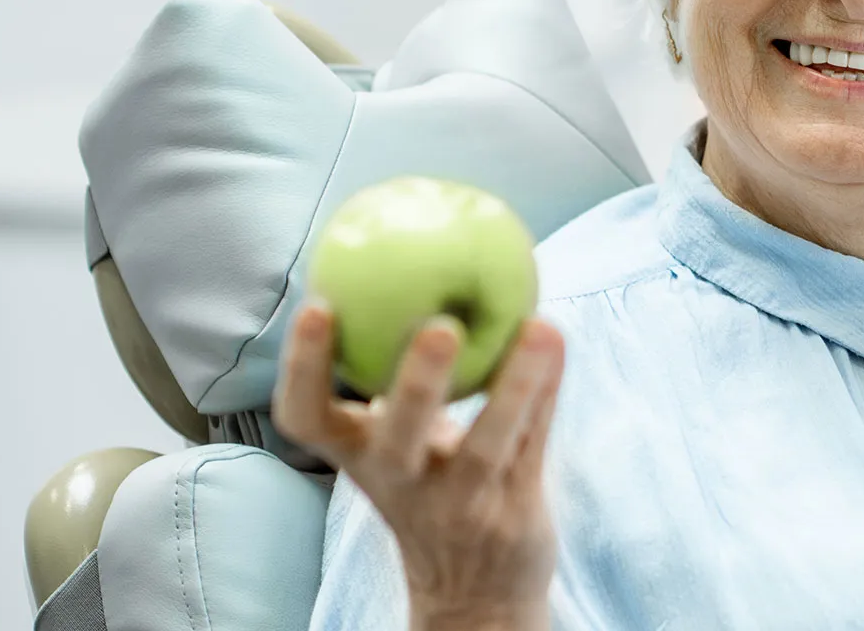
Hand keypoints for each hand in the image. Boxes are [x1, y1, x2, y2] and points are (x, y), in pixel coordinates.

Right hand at [273, 301, 564, 629]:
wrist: (471, 594)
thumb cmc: (429, 487)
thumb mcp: (399, 442)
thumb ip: (393, 379)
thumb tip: (399, 269)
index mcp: (359, 457)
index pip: (307, 419)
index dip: (305, 367)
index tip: (318, 305)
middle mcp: (401, 483)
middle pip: (398, 440)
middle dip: (414, 385)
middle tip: (438, 326)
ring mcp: (460, 503)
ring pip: (487, 445)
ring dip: (515, 386)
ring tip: (540, 327)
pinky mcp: (513, 511)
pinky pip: (534, 444)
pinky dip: (547, 392)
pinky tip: (558, 342)